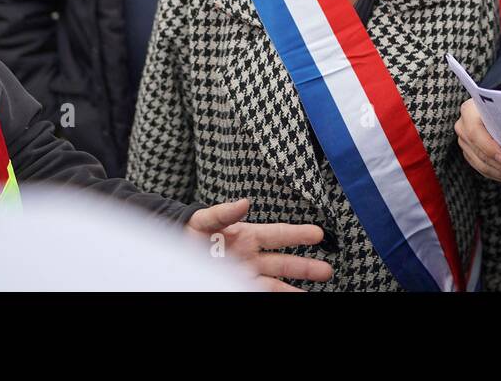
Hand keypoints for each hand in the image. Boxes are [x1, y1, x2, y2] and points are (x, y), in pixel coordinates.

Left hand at [188, 197, 333, 291]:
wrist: (173, 252)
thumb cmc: (191, 232)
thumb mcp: (204, 219)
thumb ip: (224, 212)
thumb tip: (244, 203)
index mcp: (248, 235)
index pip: (278, 235)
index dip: (298, 234)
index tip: (318, 234)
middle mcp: (252, 256)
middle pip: (284, 263)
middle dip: (305, 267)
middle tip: (326, 271)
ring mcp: (246, 273)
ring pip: (275, 282)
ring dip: (293, 288)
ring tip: (311, 294)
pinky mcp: (236, 285)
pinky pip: (257, 291)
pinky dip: (272, 294)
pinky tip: (286, 296)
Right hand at [455, 99, 500, 184]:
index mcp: (469, 110)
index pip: (475, 132)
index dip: (490, 148)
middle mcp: (463, 125)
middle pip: (479, 152)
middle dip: (500, 165)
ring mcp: (464, 140)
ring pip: (481, 163)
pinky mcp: (469, 152)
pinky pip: (482, 168)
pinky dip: (498, 173)